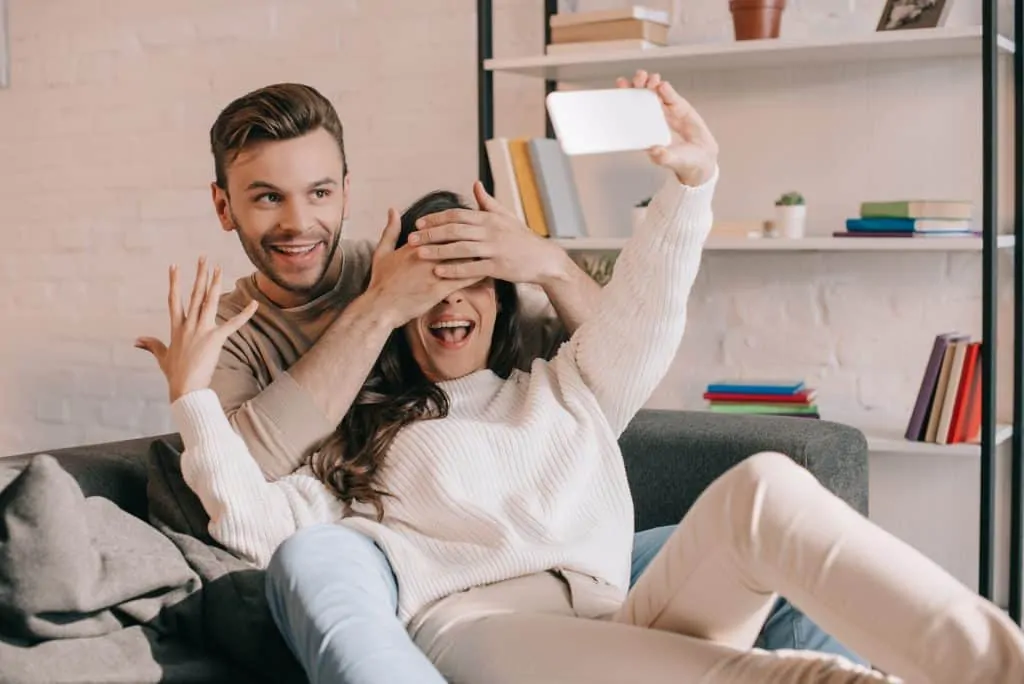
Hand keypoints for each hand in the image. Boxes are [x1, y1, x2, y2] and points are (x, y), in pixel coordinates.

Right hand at [136, 258, 257, 402]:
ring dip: (215, 284)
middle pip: (194, 294)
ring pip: (209, 302)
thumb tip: (136, 340)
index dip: (174, 282)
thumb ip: (151, 345)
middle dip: (199, 275)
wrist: (185, 388)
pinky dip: (245, 314)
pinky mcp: (216, 339)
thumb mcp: (162, 357)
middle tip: (203, 258)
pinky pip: (234, 324)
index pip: (174, 299)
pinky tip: (254, 304)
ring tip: (219, 268)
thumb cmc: (175, 374)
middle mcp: (189, 325)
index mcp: (177, 327)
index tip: (174, 266)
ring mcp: (202, 330)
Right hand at [365, 208, 483, 326]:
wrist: (380, 307)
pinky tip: (488, 272)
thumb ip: (390, 230)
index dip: (456, 225)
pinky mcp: (438, 289)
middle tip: (488, 233)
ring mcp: (433, 271)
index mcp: (415, 245)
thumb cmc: (381, 282)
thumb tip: (392, 210)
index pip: (441, 229)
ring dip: (478, 254)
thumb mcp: (382, 252)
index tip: (469, 222)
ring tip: (492, 251)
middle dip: (472, 236)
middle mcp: (426, 255)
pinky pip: (462, 279)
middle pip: (455, 240)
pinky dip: (476, 274)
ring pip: (462, 258)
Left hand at [408, 182, 570, 285]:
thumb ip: (488, 202)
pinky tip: (439, 272)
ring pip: (460, 248)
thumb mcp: (507, 217)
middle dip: (431, 233)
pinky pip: (472, 268)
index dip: (436, 218)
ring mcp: (494, 249)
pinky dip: (454, 270)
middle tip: (411, 238)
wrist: (544, 259)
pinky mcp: (498, 267)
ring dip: (438, 251)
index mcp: (489, 218)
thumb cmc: (522, 238)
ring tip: (419, 254)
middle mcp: (490, 231)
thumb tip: (475, 185)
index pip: (457, 215)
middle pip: (454, 230)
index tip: (419, 222)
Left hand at [616, 70, 717, 186]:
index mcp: (645, 132)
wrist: (702, 158)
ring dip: (652, 84)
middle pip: (641, 99)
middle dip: (638, 86)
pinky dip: (667, 91)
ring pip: (656, 94)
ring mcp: (666, 112)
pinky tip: (663, 85)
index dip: (625, 98)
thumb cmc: (683, 161)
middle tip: (638, 78)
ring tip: (652, 79)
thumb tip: (654, 151)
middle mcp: (653, 119)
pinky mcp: (680, 109)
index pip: (631, 112)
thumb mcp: (673, 160)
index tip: (620, 86)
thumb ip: (664, 157)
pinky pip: (672, 98)